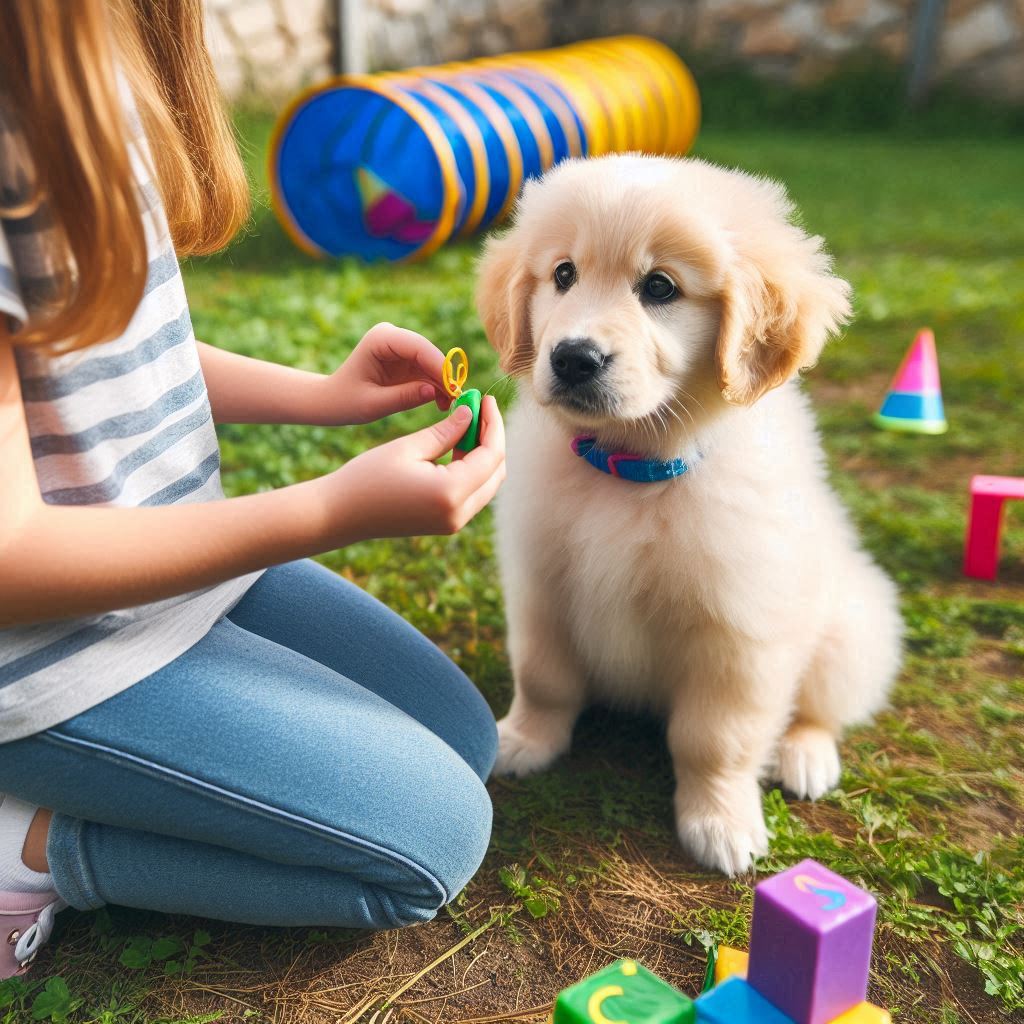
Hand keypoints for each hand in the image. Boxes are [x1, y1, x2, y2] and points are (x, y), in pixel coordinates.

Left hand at [323, 323, 451, 424]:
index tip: (453, 386)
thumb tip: (434, 391)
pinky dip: (437, 386)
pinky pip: (430, 371)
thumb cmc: (346, 401)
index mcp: (380, 339)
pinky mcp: (408, 360)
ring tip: (449, 405)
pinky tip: (442, 403)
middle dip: (444, 375)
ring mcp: (402, 348)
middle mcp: (393, 337)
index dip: (438, 365)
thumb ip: (403, 397)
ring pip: (433, 362)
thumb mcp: (373, 404)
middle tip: (457, 399)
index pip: (417, 346)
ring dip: (443, 383)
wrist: (333, 401)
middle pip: (428, 352)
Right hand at [323, 396, 505, 543]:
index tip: (485, 399)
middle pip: (496, 472)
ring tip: (468, 423)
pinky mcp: (446, 524)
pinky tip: (458, 445)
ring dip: (484, 453)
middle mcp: (458, 514)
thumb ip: (446, 431)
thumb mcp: (408, 447)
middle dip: (493, 438)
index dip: (493, 424)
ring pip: (487, 484)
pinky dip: (472, 469)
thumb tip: (471, 413)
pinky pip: (472, 494)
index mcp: (450, 493)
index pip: (491, 455)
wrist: (341, 514)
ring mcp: (453, 523)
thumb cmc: (367, 477)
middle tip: (480, 409)